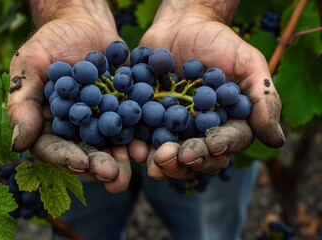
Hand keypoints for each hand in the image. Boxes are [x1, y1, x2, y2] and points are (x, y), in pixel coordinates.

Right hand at [8, 1, 130, 192]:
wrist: (84, 24)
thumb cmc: (51, 43)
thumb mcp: (30, 66)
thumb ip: (23, 102)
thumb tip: (17, 144)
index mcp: (51, 125)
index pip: (55, 148)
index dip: (66, 157)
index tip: (80, 163)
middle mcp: (78, 129)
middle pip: (87, 153)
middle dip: (100, 165)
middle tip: (114, 175)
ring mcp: (104, 121)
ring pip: (112, 145)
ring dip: (125, 157)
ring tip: (136, 163)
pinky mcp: (125, 110)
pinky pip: (134, 124)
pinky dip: (141, 133)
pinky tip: (149, 141)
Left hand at [128, 2, 284, 178]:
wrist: (181, 25)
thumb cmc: (219, 42)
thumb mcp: (248, 64)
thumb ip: (263, 99)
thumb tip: (277, 142)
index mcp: (227, 123)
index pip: (227, 143)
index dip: (220, 147)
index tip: (211, 144)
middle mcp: (201, 131)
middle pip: (198, 157)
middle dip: (188, 160)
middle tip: (176, 157)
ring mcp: (174, 128)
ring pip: (171, 156)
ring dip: (164, 163)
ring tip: (155, 161)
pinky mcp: (150, 120)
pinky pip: (145, 138)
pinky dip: (141, 146)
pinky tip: (137, 150)